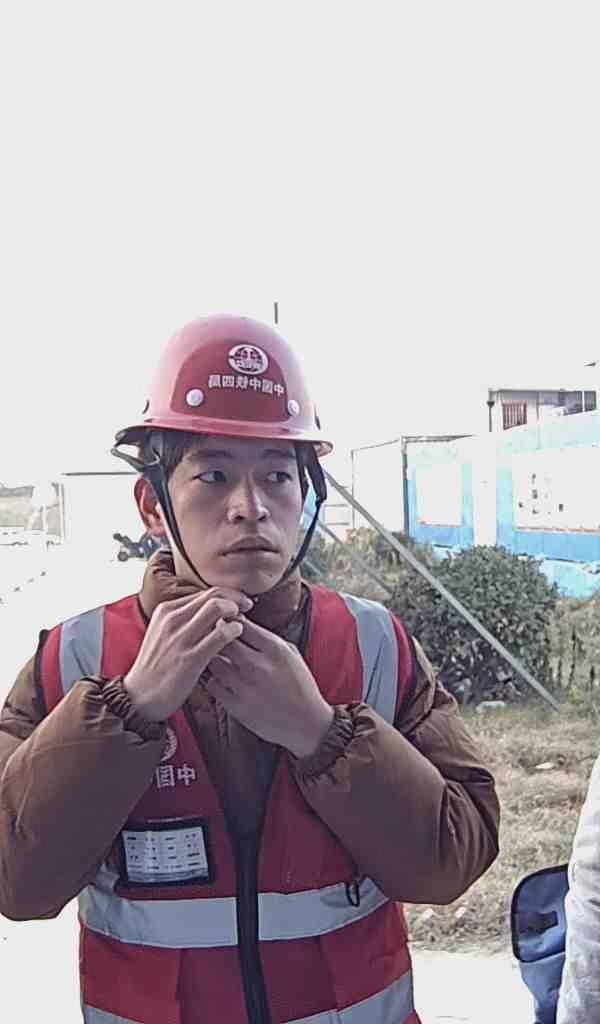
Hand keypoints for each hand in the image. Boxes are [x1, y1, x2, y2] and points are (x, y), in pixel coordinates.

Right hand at [123, 588, 253, 720]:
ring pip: (217, 607)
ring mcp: (181, 637)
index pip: (205, 592)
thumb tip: (211, 610)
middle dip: (236, 597)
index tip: (238, 602)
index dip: (227, 594)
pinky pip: (220, 634)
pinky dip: (234, 630)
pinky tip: (238, 634)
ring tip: (243, 621)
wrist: (139, 697)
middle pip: (214, 594)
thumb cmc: (156, 667)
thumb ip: (183, 620)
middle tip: (248, 606)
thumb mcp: (163, 634)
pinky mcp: (190, 657)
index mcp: (166, 610)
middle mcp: (172, 619)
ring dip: (236, 610)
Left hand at [204, 618, 333, 757]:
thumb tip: (239, 621)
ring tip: (222, 661)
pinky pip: (212, 684)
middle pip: (222, 640)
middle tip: (218, 640)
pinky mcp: (236, 706)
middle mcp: (258, 666)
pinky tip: (224, 681)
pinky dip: (215, 680)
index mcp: (275, 649)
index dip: (230, 620)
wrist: (306, 723)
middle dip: (218, 637)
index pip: (240, 624)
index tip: (227, 623)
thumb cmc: (299, 685)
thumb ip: (266, 638)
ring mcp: (245, 687)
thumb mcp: (291, 654)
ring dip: (214, 659)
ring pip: (213, 661)